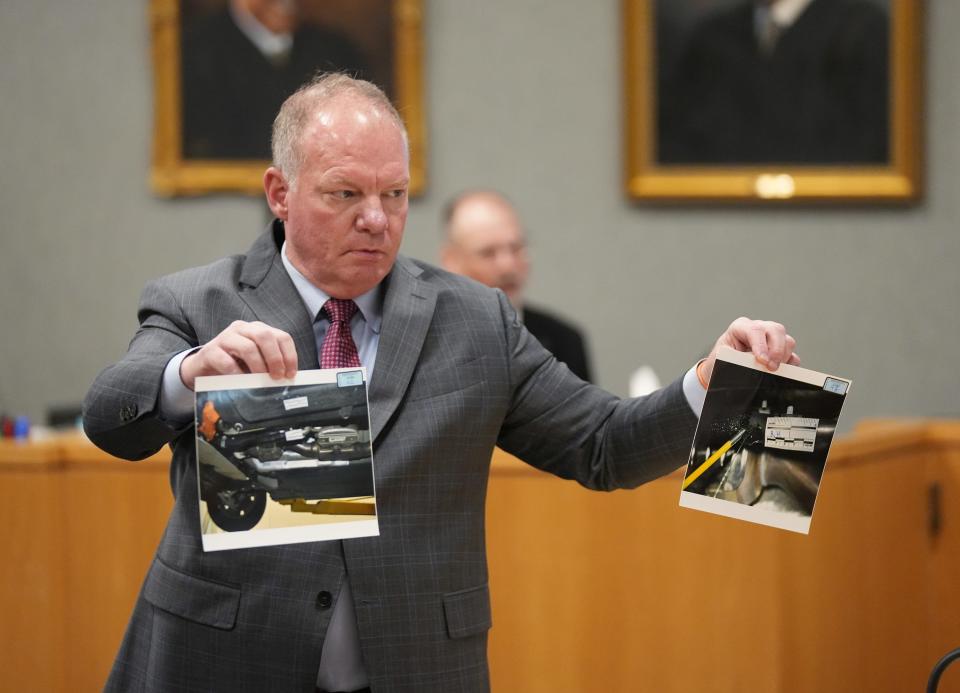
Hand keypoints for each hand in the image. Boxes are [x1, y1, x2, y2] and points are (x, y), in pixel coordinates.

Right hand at [180, 321, 297, 389]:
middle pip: (265, 336)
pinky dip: (237, 374)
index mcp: (258, 330)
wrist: (202, 368)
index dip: (289, 356)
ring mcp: (225, 337)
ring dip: (258, 366)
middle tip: (276, 377)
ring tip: (260, 381)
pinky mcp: (210, 350)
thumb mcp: (255, 362)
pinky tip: (241, 382)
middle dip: (275, 358)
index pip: (281, 337)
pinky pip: (227, 361)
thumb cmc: (234, 365)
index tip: (290, 374)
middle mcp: (243, 328)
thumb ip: (270, 365)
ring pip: (248, 347)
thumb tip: (287, 379)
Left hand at [697, 317, 799, 386]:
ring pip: (787, 340)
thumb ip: (735, 359)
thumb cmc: (719, 361)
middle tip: (771, 367)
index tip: (762, 360)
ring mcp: (770, 338)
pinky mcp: (779, 351)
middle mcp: (758, 329)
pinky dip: (790, 364)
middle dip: (777, 350)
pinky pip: (792, 354)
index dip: (761, 345)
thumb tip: (752, 364)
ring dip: (783, 357)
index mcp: (740, 327)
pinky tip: (781, 371)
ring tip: (772, 370)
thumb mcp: (721, 359)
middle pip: (776, 330)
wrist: (720, 369)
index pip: (755, 330)